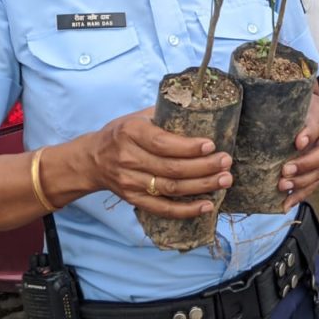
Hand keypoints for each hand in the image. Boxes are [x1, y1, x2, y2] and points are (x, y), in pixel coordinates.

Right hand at [87, 107, 232, 218]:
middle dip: (203, 167)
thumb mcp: (137, 117)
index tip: (211, 145)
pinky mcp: (133, 200)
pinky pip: (162, 209)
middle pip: (171, 168)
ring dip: (201, 186)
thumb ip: (164, 115)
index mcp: (131, 132)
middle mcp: (128, 158)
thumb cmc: (122, 133)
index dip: (188, 147)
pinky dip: (186, 210)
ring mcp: (130, 182)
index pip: (162, 142)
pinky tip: (207, 205)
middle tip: (226, 162)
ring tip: (225, 180)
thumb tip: (201, 108)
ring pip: (170, 189)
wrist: (91, 160)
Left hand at [279, 94, 318, 210]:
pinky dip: (300, 194)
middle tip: (285, 171)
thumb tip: (298, 140)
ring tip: (283, 187)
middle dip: (304, 165)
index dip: (309, 134)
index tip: (298, 142)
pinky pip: (313, 184)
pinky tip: (287, 202)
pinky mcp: (318, 168)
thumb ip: (292, 117)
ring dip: (301, 182)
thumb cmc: (294, 108)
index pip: (317, 125)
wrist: (302, 111)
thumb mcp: (293, 106)